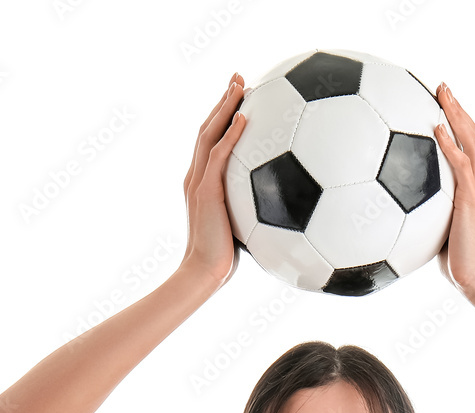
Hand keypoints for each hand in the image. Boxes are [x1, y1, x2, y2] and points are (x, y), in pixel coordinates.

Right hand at [179, 74, 246, 290]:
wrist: (205, 272)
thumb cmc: (223, 257)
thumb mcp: (240, 226)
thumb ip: (251, 209)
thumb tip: (278, 207)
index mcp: (202, 183)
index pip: (211, 142)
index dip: (223, 118)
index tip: (240, 99)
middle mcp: (196, 176)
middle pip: (207, 129)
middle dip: (223, 101)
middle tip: (238, 78)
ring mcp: (198, 182)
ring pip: (209, 134)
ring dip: (225, 107)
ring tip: (240, 85)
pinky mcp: (206, 191)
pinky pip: (219, 156)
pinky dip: (231, 135)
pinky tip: (245, 117)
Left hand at [434, 83, 474, 299]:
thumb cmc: (458, 260)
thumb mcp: (440, 230)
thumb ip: (428, 213)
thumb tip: (402, 210)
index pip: (471, 147)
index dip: (459, 123)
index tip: (443, 104)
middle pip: (474, 134)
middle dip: (458, 108)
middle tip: (442, 86)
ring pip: (471, 141)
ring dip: (456, 115)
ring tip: (441, 93)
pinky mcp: (471, 198)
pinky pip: (461, 164)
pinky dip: (450, 144)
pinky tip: (436, 129)